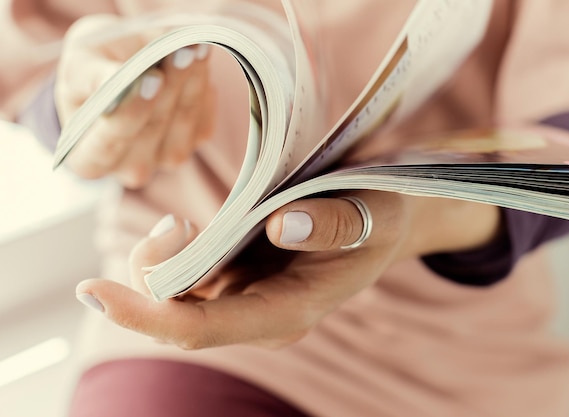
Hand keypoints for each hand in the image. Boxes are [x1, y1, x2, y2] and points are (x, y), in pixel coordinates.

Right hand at [56, 15, 214, 187]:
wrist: (122, 60)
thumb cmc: (91, 66)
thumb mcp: (79, 63)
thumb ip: (92, 77)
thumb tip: (115, 80)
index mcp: (88, 158)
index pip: (108, 144)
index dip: (131, 112)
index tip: (151, 79)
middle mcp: (129, 167)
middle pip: (152, 129)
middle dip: (169, 86)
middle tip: (181, 50)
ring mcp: (166, 158)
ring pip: (183, 120)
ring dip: (191, 80)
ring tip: (192, 46)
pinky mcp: (196, 140)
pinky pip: (203, 115)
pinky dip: (202, 84)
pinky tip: (196, 59)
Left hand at [75, 192, 499, 348]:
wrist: (385, 213)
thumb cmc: (382, 214)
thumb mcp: (372, 213)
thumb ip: (332, 224)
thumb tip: (278, 224)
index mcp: (291, 310)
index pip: (203, 328)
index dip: (146, 313)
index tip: (95, 290)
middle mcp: (261, 314)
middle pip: (177, 316)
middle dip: (149, 276)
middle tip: (175, 224)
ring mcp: (248, 297)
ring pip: (176, 296)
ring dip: (159, 262)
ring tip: (183, 222)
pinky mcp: (239, 276)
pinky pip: (186, 275)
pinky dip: (171, 252)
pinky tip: (186, 226)